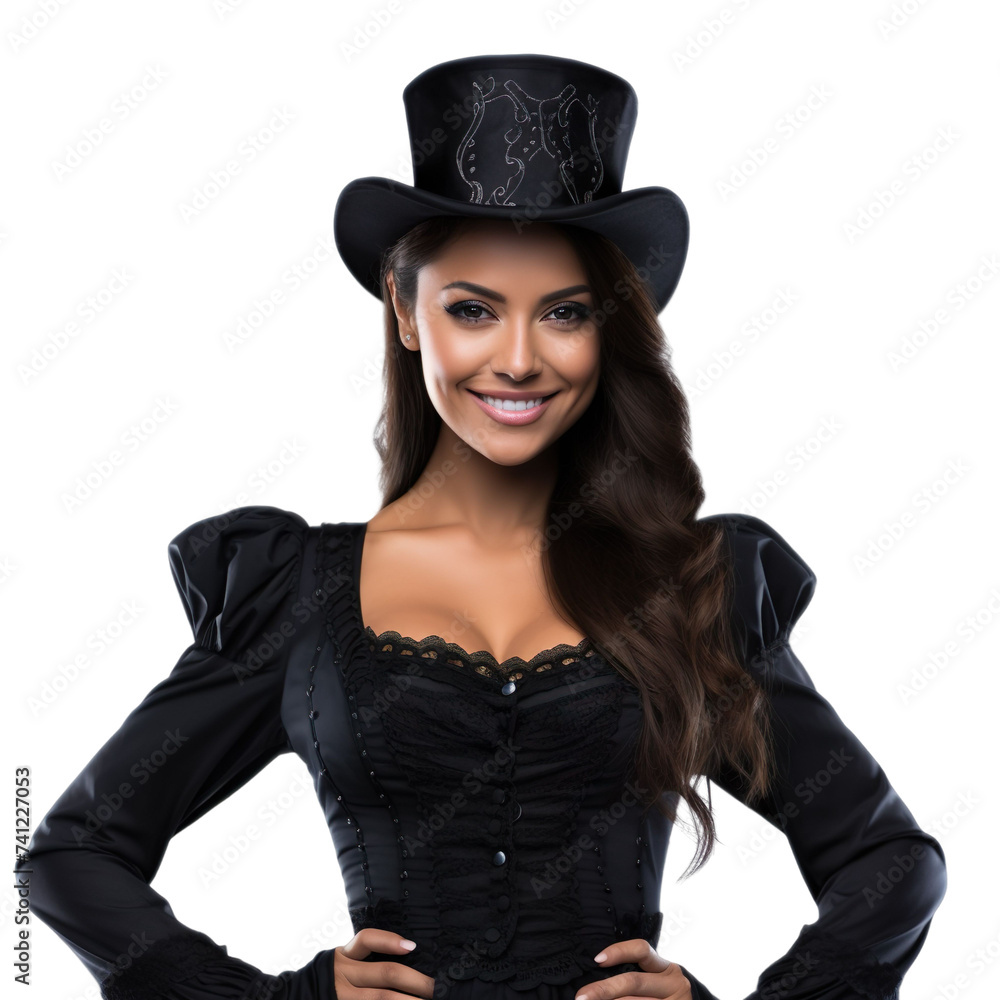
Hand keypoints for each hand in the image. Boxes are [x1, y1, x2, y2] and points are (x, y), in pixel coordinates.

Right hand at [333, 927, 434, 998]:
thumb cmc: (332, 981)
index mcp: (344, 956)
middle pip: (386, 973)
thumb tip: (409, 955)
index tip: (412, 946)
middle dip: (416, 981)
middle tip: (438, 987)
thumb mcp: (343, 964)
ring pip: (382, 998)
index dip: (389, 941)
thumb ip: (365, 960)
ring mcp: (344, 996)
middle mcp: (343, 974)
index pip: (366, 940)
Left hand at [574, 938, 692, 999]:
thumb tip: (598, 972)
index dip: (619, 951)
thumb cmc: (664, 996)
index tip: (597, 959)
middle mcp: (674, 983)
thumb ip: (635, 975)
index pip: (642, 949)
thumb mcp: (655, 982)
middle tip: (582, 996)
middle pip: (633, 981)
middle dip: (603, 989)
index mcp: (666, 968)